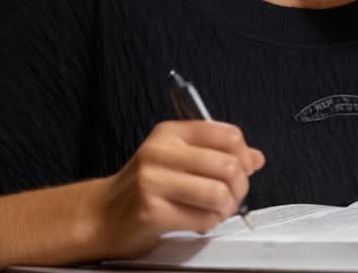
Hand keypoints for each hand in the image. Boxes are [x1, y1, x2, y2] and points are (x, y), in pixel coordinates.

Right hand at [91, 120, 265, 257]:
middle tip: (230, 198)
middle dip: (239, 188)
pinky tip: (197, 222)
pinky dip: (208, 224)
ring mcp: (154, 181)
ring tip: (214, 211)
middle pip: (228, 166)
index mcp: (171, 133)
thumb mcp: (178, 159)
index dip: (244, 156)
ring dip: (225, 209)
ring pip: (219, 193)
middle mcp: (161, 151)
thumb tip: (255, 158)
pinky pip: (202, 218)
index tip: (242, 170)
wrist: (102, 215)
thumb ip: (217, 154)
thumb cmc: (144, 187)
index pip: (227, 135)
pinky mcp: (152, 211)